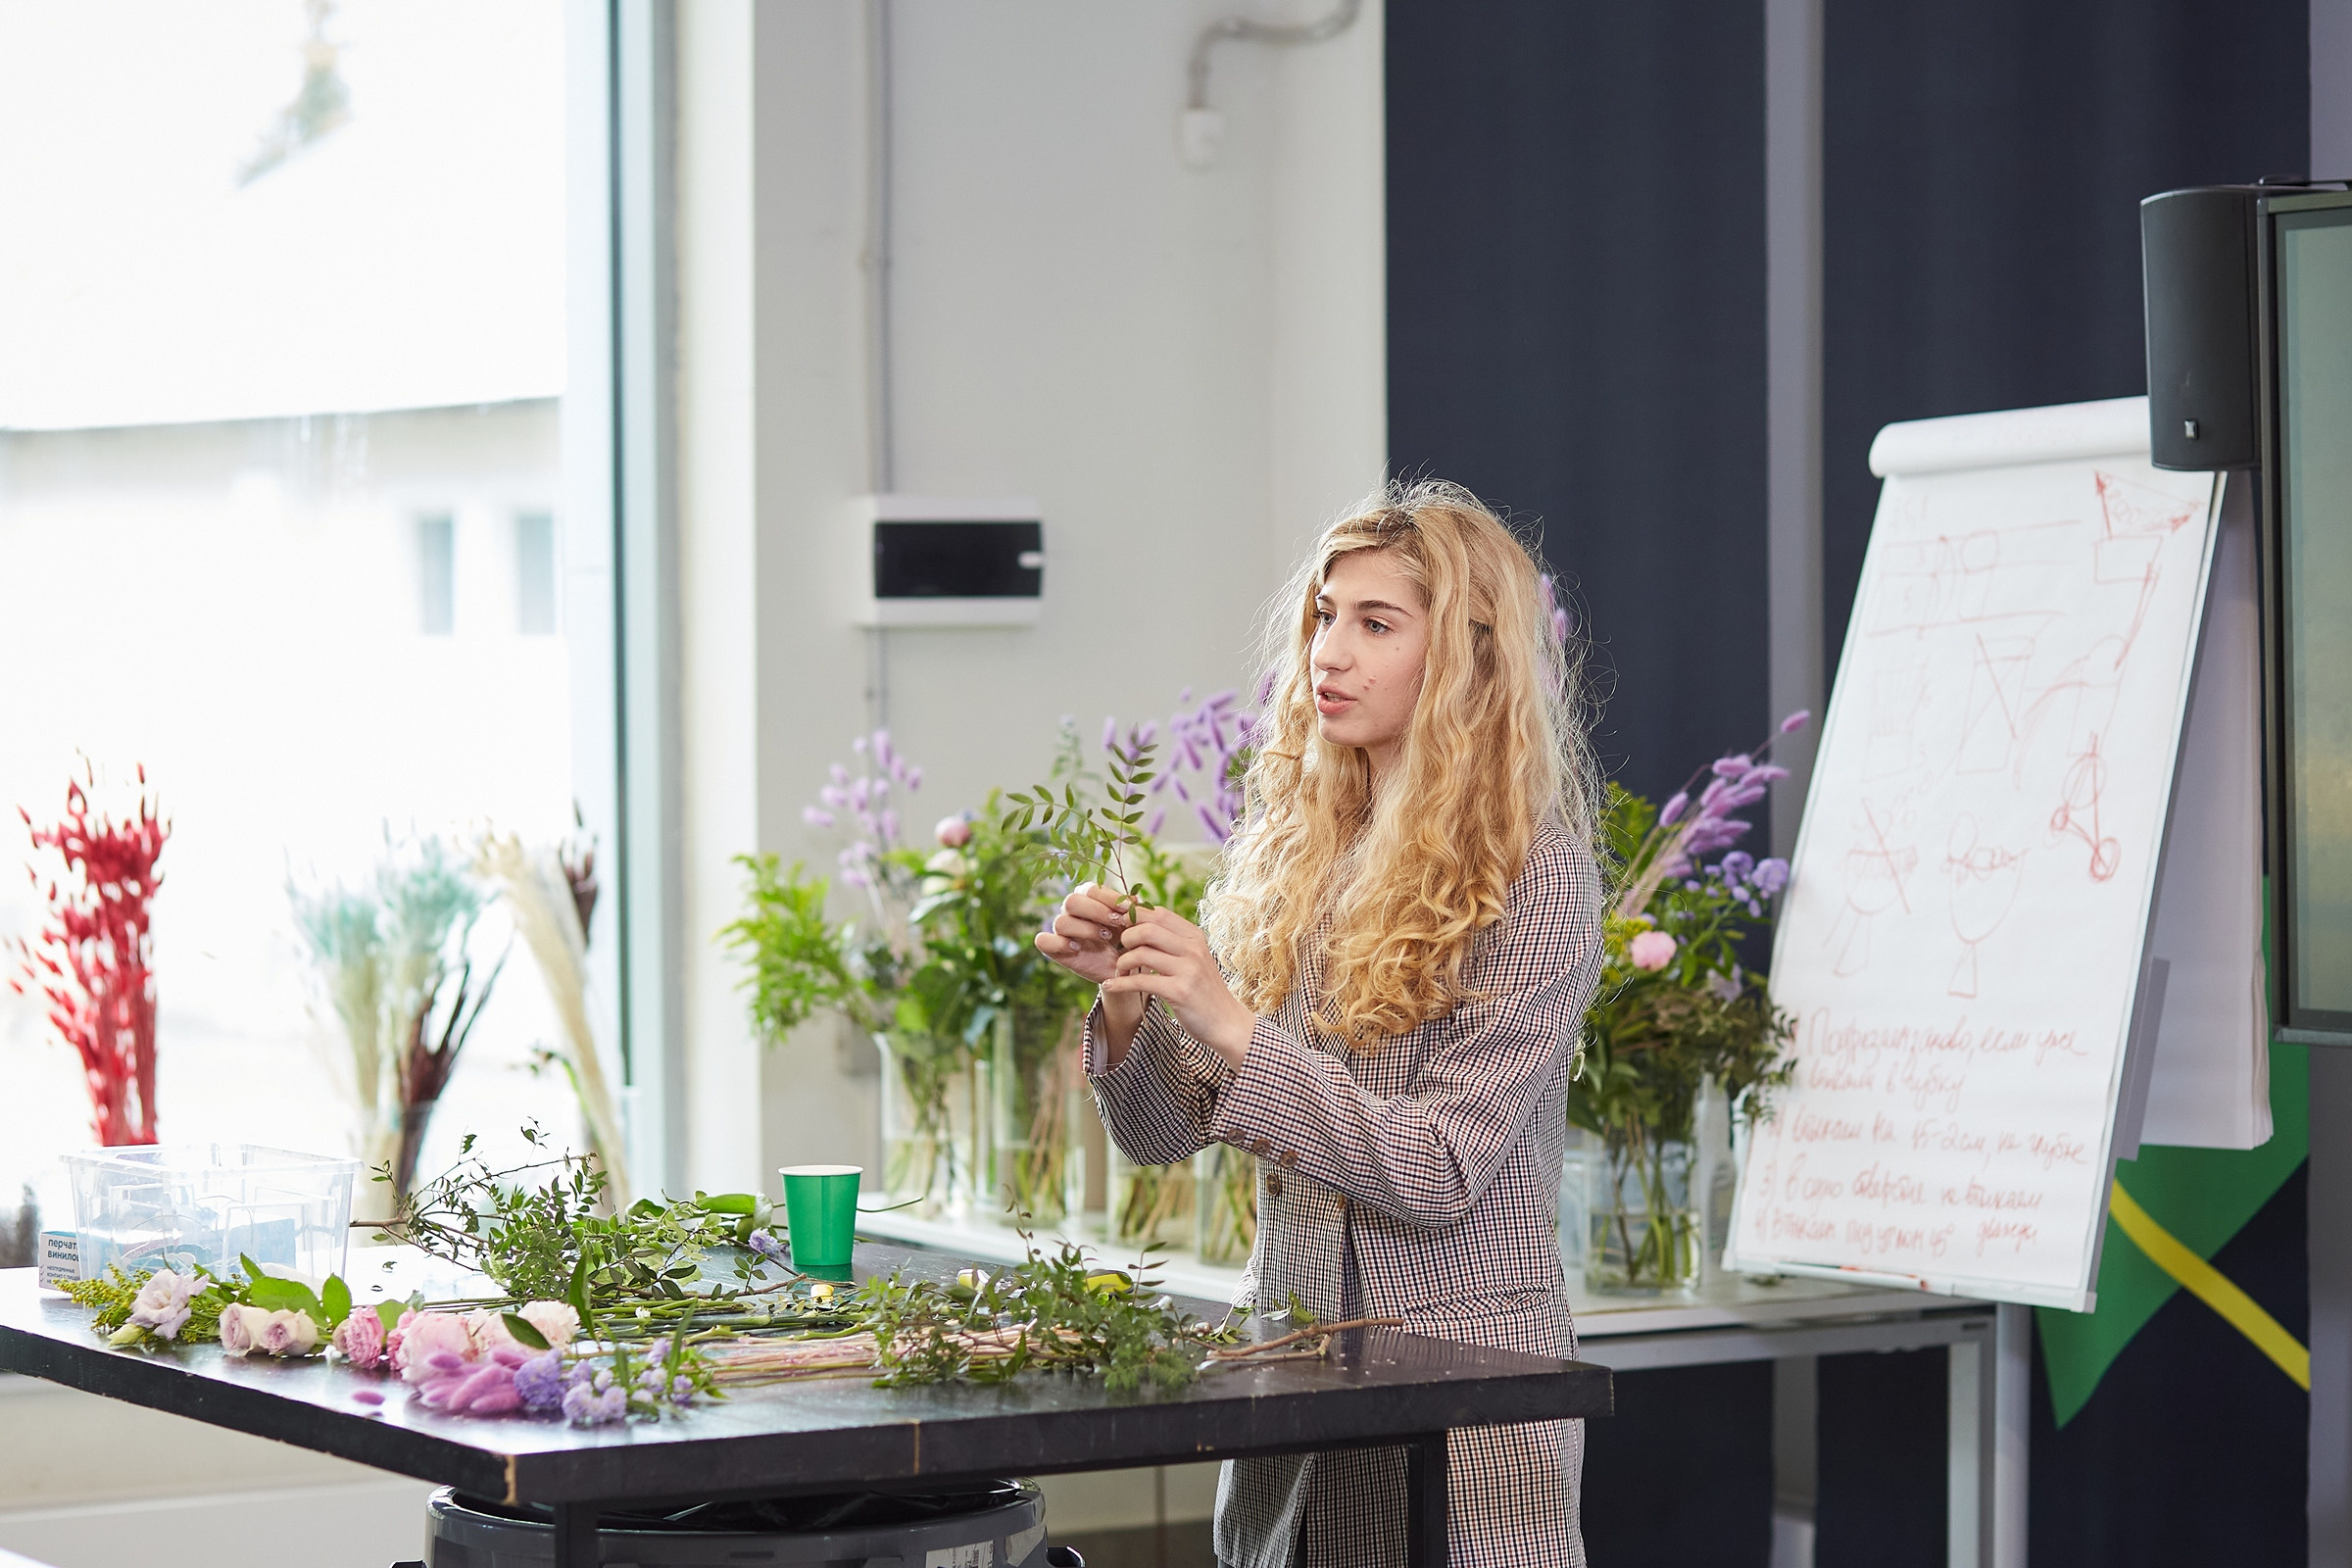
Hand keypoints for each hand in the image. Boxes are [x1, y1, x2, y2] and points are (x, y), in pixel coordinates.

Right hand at [1036, 883, 1148, 1063]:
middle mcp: (1071, 910)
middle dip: (1097, 911)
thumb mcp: (1134, 925)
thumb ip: (1134, 912)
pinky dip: (1058, 943)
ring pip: (1061, 922)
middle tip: (1117, 923)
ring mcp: (1061, 928)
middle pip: (1072, 901)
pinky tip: (1076, 948)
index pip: (1092, 889)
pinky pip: (1043, 941)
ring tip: (1106, 938)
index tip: (1130, 909)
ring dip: (1086, 930)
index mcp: (1089, 896)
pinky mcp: (1054, 948)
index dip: (1110, 897)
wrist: (1121, 967)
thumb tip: (1136, 899)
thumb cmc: (1127, 939)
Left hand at [1105, 905, 1255, 1070]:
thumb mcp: (1194, 960)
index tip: (1120, 926)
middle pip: (1147, 929)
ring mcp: (1188, 969)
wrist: (1226, 1022)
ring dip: (1121, 962)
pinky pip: (1140, 981)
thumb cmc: (1204, 991)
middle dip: (1125, 937)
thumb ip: (1173, 943)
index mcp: (1195, 937)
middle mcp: (1193, 949)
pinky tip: (1110, 986)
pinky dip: (1120, 983)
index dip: (1134, 916)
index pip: (1159, 913)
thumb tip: (1141, 925)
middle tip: (1119, 950)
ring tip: (1117, 971)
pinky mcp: (1179, 991)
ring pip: (1141, 953)